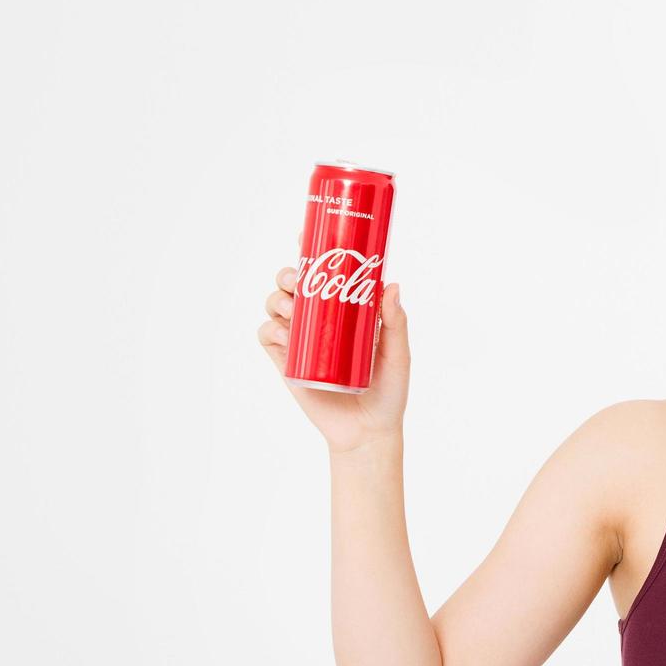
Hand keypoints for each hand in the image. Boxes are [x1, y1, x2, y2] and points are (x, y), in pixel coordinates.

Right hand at [258, 230, 409, 453]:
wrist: (367, 431)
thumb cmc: (389, 391)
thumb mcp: (398, 355)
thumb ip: (396, 322)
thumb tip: (391, 285)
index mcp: (345, 308)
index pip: (325, 271)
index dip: (312, 249)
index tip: (304, 234)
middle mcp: (319, 318)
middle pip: (292, 282)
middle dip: (288, 273)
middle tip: (298, 281)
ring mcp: (301, 339)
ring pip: (275, 304)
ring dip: (278, 298)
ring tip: (293, 309)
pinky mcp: (286, 362)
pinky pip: (267, 336)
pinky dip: (271, 330)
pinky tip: (285, 336)